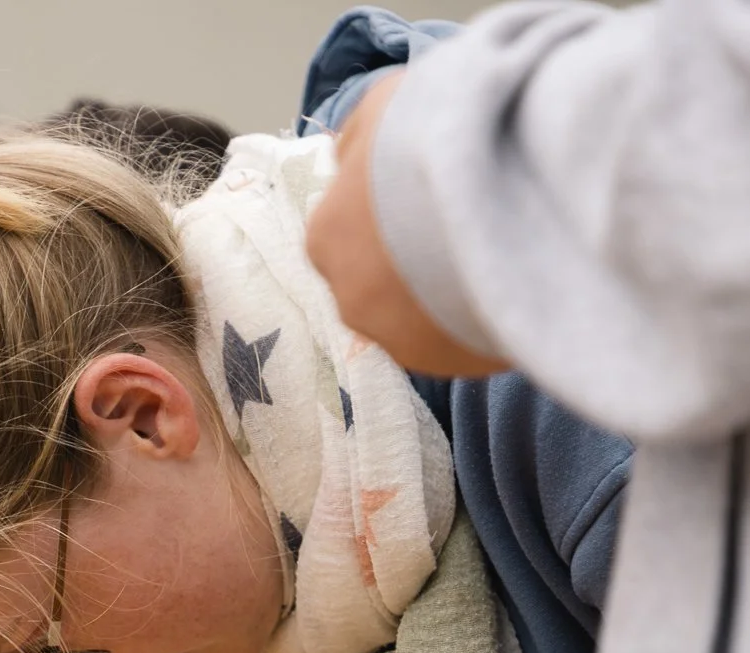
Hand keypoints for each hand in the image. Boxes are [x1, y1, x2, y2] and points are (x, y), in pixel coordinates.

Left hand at [306, 76, 507, 379]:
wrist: (505, 181)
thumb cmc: (437, 134)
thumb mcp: (383, 106)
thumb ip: (356, 139)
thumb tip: (345, 158)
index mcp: (326, 238)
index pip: (342, 233)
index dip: (385, 214)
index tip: (423, 196)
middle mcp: (350, 299)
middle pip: (377, 282)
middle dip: (411, 262)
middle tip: (459, 225)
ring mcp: (400, 341)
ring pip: (418, 318)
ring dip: (444, 294)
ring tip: (490, 252)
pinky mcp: (450, 365)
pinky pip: (460, 340)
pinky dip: (477, 316)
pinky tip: (507, 280)